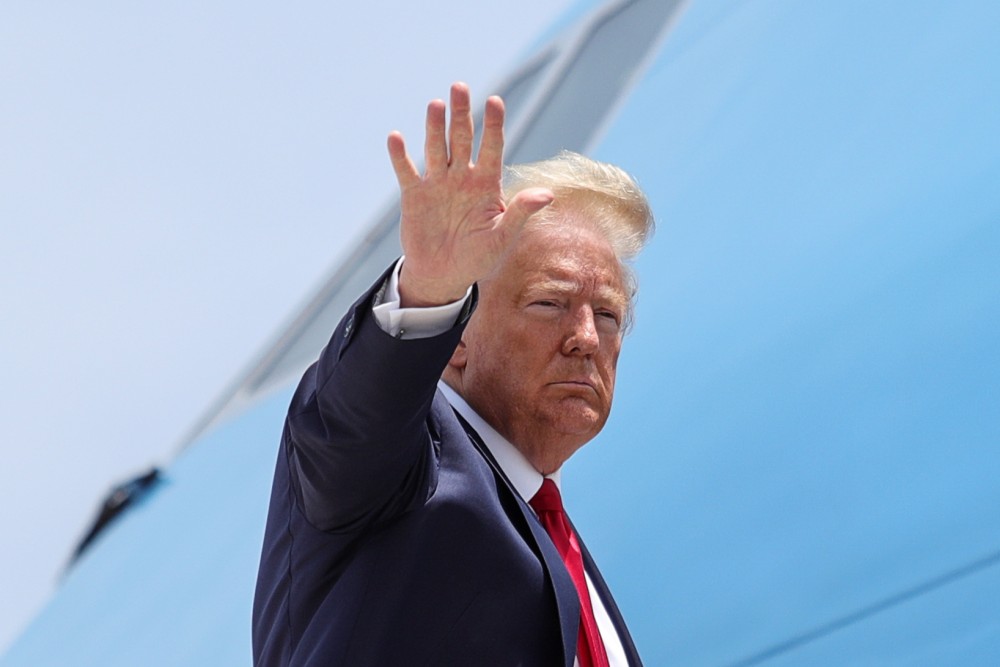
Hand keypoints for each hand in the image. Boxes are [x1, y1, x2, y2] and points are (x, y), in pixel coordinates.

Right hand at [387, 82, 552, 306]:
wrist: (444, 275)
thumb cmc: (478, 257)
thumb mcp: (503, 238)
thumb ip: (521, 213)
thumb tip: (547, 194)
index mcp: (487, 184)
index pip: (493, 147)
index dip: (493, 125)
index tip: (494, 100)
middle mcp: (462, 177)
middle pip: (463, 138)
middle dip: (462, 114)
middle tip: (460, 86)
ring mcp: (438, 183)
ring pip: (437, 148)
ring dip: (435, 127)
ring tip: (436, 104)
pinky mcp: (414, 195)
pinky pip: (407, 171)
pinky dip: (400, 156)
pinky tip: (396, 137)